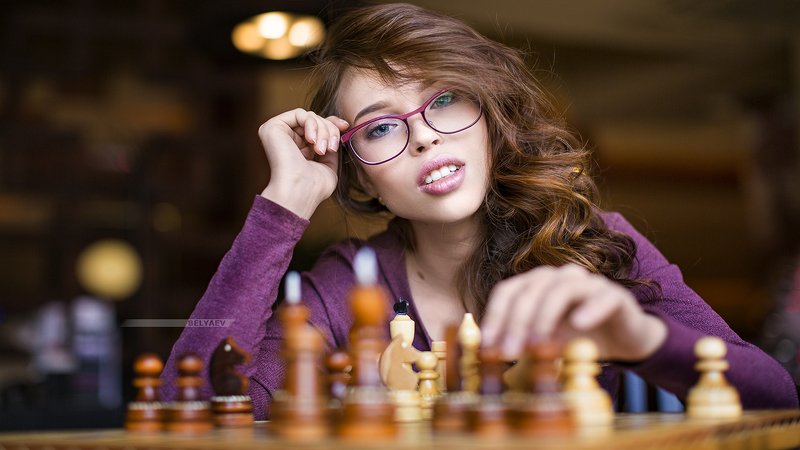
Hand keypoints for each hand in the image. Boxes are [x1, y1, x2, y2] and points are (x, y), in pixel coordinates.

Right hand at [258, 109, 348, 218]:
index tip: (346, 126)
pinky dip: (312, 124)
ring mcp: (278, 133)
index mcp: (298, 148)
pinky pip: (299, 113)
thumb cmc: (313, 186)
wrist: (299, 192)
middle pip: (316, 120)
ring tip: (322, 150)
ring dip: (323, 130)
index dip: (332, 123)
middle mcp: (287, 140)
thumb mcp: (329, 165)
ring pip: (310, 117)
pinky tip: (312, 141)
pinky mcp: (272, 127)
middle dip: (330, 130)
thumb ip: (331, 147)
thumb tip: (340, 128)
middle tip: (331, 148)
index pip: (316, 127)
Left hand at [481, 263, 665, 361]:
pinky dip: (590, 309)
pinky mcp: (615, 295)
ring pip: (561, 290)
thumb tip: (489, 353)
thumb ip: (520, 342)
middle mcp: (559, 277)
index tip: (487, 345)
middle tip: (509, 352)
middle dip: (516, 322)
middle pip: (531, 290)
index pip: (508, 291)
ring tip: (538, 344)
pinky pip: (602, 297)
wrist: (623, 340)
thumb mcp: (544, 342)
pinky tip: (580, 325)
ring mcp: (588, 283)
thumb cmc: (577, 338)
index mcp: (537, 284)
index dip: (495, 316)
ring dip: (545, 317)